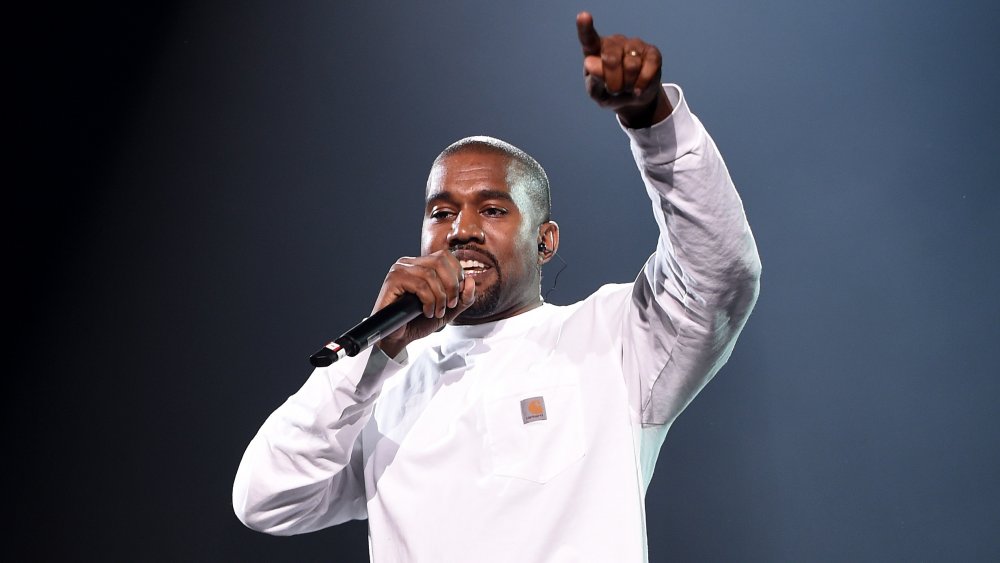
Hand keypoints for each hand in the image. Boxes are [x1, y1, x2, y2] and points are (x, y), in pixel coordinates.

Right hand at [372, 250, 475, 357]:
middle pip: (440, 260)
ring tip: (437, 312)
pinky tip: (426, 311)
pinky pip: (420, 285)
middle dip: (451, 285)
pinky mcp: (393, 280)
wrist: (398, 337)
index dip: (457, 275)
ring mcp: (399, 270)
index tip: (456, 297)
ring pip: (430, 274)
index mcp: (421, 264)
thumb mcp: (448, 310)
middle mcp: (409, 263)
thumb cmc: (418, 321)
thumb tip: (470, 281)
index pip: (446, 256)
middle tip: (450, 304)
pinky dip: (429, 301)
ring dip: (440, 297)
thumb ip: (463, 298)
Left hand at [576, 11, 672, 127]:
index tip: (583, 17)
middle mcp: (614, 42)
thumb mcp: (598, 93)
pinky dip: (642, 84)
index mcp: (595, 50)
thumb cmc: (610, 92)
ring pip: (631, 66)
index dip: (585, 27)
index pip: (588, 38)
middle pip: (611, 59)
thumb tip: (591, 63)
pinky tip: (638, 88)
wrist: (634, 98)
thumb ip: (593, 81)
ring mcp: (634, 44)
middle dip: (613, 82)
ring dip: (628, 85)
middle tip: (615, 90)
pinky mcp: (652, 52)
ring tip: (627, 87)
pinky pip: (648, 69)